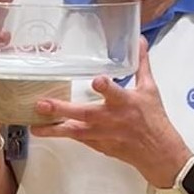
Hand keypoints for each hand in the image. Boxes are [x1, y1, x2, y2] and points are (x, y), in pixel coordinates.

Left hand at [31, 37, 189, 185]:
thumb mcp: (149, 89)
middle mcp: (113, 119)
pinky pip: (77, 139)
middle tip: (42, 104)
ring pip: (76, 132)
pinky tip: (43, 131)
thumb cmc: (154, 118)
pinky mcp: (98, 146)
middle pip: (86, 114)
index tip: (97, 81)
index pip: (116, 93)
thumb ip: (141, 64)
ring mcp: (104, 135)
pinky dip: (61, 135)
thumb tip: (140, 40)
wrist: (160, 154)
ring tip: (34, 125)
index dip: (107, 88)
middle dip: (63, 110)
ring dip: (54, 129)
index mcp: (127, 103)